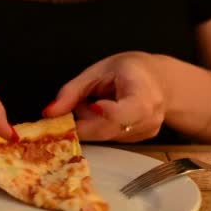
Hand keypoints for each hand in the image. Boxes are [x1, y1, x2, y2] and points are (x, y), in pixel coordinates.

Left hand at [43, 52, 167, 141]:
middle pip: (108, 130)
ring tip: (92, 103)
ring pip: (105, 136)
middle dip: (84, 120)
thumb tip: (49, 113)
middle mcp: (148, 118)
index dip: (104, 114)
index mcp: (144, 94)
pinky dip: (99, 127)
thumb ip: (72, 92)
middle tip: (78, 104)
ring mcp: (145, 133)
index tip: (89, 105)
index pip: (126, 112)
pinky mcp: (139, 140)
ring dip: (90, 124)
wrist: (161, 81)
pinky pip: (110, 138)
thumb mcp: (98, 71)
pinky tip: (103, 112)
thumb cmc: (131, 70)